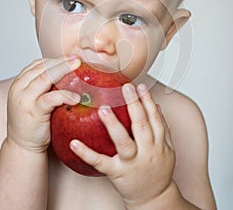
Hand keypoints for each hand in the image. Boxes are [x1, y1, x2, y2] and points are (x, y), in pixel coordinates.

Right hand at [7, 56, 80, 152]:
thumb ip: (46, 87)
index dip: (55, 60)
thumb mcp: (35, 99)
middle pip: (42, 68)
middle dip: (62, 61)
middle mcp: (20, 88)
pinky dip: (65, 95)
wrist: (23, 146)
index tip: (71, 58)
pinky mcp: (34, 112)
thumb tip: (69, 74)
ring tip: (78, 67)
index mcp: (20, 83)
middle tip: (77, 59)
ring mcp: (25, 99)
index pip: (38, 64)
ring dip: (64, 70)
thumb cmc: (33, 122)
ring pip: (45, 78)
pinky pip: (51, 98)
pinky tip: (76, 97)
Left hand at [70, 83, 174, 207]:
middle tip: (126, 87)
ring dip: (113, 124)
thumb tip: (155, 105)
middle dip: (134, 105)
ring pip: (123, 142)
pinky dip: (86, 153)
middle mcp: (147, 151)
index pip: (154, 118)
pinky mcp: (117, 173)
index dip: (147, 101)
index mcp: (159, 143)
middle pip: (141, 125)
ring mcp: (131, 163)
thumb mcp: (167, 148)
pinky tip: (74, 142)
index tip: (140, 86)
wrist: (154, 199)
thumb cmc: (158, 170)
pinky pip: (100, 162)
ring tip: (103, 108)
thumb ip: (162, 127)